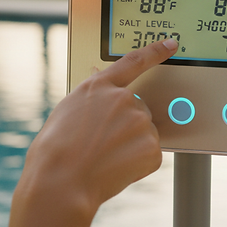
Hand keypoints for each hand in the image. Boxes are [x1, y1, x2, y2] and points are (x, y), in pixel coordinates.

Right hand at [6, 38, 178, 226]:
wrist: (61, 181)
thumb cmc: (55, 151)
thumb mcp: (67, 110)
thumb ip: (90, 93)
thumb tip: (98, 75)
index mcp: (99, 86)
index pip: (134, 61)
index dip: (155, 51)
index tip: (171, 44)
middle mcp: (123, 99)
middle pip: (136, 108)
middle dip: (125, 125)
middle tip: (101, 145)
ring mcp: (140, 122)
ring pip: (143, 132)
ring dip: (130, 145)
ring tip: (104, 158)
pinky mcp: (151, 147)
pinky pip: (149, 154)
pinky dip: (137, 163)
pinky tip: (115, 168)